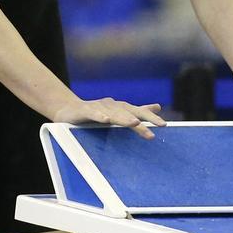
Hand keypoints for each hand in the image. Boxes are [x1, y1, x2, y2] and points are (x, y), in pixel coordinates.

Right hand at [52, 98, 166, 139]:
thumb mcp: (119, 112)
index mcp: (121, 107)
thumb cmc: (97, 112)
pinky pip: (93, 113)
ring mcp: (98, 107)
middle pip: (129, 112)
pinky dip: (99, 115)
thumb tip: (158, 106)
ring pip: (113, 113)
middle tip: (155, 127)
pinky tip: (105, 119)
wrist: (69, 110)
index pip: (139, 111)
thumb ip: (138, 110)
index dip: (151, 117)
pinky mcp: (84, 110)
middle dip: (142, 119)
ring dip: (124, 118)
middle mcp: (112, 105)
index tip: (163, 125)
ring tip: (135, 123)